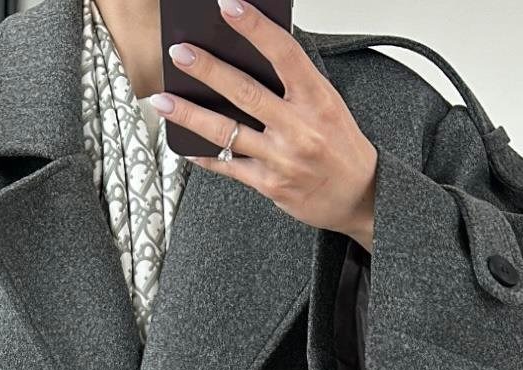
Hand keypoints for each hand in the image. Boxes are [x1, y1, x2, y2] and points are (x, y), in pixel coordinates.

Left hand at [152, 0, 377, 250]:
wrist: (360, 198)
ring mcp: (281, 158)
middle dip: (208, 70)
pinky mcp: (269, 185)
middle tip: (180, 54)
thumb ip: (295, 84)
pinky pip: (229, 167)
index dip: (255, 28)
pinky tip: (185, 143)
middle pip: (244, 92)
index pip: (284, 54)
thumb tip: (256, 55)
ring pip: (227, 132)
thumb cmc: (341, 146)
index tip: (228, 6)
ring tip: (162, 100)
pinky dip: (204, 155)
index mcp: (317, 99)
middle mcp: (299, 128)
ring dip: (190, 114)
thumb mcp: (328, 105)